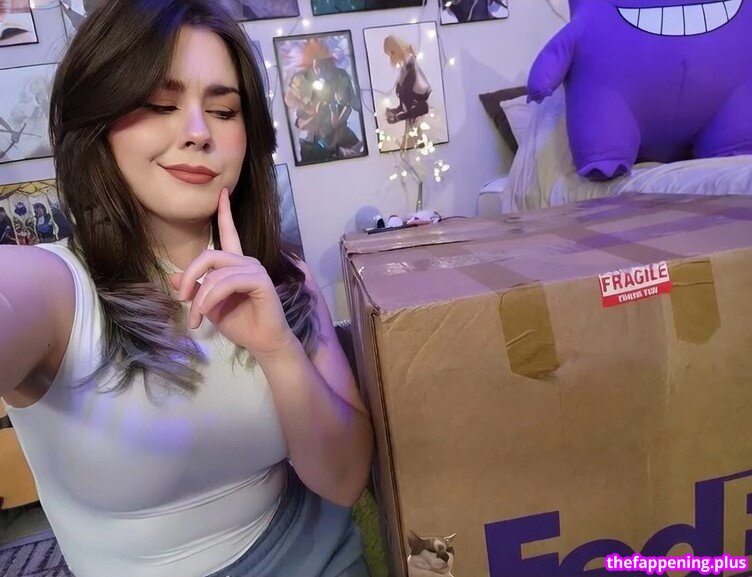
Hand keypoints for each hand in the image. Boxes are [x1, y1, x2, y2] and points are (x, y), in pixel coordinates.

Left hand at [170, 188, 294, 356]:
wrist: (263, 343)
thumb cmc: (241, 324)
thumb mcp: (209, 306)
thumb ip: (196, 290)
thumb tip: (174, 278)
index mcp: (236, 265)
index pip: (229, 233)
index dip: (225, 212)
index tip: (222, 193)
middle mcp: (246, 262)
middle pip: (209, 255)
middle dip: (190, 275)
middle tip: (182, 299)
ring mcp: (255, 270)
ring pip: (216, 271)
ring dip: (199, 297)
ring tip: (195, 318)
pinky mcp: (260, 281)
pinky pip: (227, 282)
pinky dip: (211, 298)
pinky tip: (206, 314)